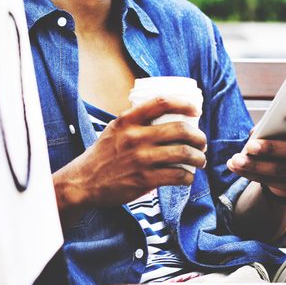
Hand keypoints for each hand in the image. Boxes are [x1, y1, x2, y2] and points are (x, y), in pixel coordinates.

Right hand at [52, 97, 206, 211]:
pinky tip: (188, 177)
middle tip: (202, 143)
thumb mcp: (114, 129)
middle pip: (179, 129)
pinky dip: (188, 177)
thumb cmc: (102, 155)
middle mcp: (135, 137)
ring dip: (198, 157)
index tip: (196, 110)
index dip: (184, 104)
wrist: (83, 182)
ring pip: (183, 153)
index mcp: (128, 120)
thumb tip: (163, 114)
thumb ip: (135, 121)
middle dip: (198, 137)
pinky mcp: (144, 180)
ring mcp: (140, 159)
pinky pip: (177, 175)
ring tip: (200, 160)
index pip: (162, 103)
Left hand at [227, 112, 285, 196]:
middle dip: (271, 148)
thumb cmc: (280, 136)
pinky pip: (269, 180)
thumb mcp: (277, 127)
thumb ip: (270, 125)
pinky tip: (235, 167)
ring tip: (236, 160)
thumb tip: (256, 133)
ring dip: (255, 165)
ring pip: (280, 169)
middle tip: (250, 146)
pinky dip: (249, 173)